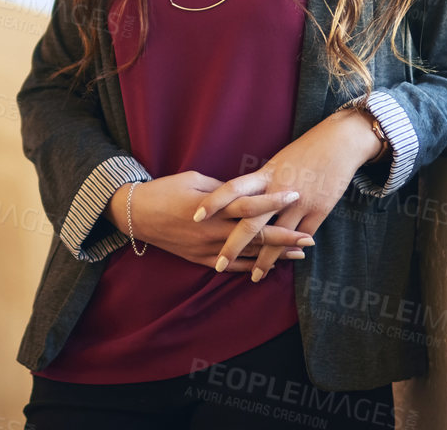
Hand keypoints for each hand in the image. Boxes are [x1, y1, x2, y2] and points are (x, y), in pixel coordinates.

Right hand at [109, 171, 314, 272]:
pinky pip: (231, 267)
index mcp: (213, 208)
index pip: (250, 205)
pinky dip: (252, 267)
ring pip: (248, 254)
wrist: (136, 214)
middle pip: (256, 235)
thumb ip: (223, 191)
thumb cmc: (165, 189)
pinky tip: (270, 267)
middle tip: (310, 237)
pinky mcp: (200, 258)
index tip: (296, 196)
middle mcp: (214, 231)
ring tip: (299, 253)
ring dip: (275, 254)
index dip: (274, 202)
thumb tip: (245, 194)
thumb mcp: (195, 180)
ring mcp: (207, 248)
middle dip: (285, 237)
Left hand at [195, 109, 383, 281]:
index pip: (232, 188)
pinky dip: (290, 251)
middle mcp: (278, 190)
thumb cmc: (304, 151)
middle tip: (218, 265)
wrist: (339, 143)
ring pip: (276, 237)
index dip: (213, 202)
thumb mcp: (276, 163)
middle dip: (233, 246)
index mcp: (264, 174)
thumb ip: (258, 183)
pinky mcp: (319, 210)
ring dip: (264, 259)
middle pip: (251, 222)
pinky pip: (300, 236)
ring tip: (254, 276)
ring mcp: (300, 202)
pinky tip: (282, 264)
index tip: (195, 217)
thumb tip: (238, 199)